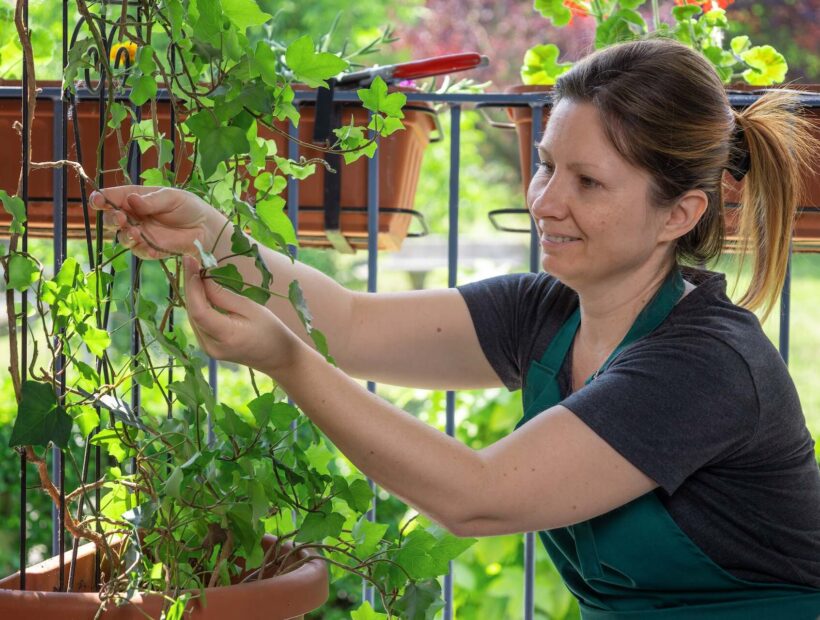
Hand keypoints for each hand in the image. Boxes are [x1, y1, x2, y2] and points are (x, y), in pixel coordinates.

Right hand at [91, 186, 227, 259]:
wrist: (206, 228)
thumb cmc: (188, 207)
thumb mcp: (171, 198)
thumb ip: (151, 201)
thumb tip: (131, 200)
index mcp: (135, 199)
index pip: (112, 198)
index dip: (101, 199)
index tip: (98, 201)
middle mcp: (134, 216)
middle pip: (110, 219)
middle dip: (110, 218)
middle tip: (121, 218)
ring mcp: (141, 234)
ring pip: (121, 237)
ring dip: (125, 235)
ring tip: (136, 232)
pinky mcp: (150, 249)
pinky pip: (139, 251)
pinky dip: (141, 248)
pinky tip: (148, 245)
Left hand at [182, 256, 297, 373]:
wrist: (279, 358)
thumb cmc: (271, 330)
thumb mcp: (251, 308)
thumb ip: (223, 295)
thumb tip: (201, 279)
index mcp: (226, 336)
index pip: (199, 310)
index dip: (192, 285)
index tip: (190, 261)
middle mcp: (211, 346)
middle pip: (193, 312)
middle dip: (191, 286)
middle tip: (192, 261)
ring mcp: (208, 349)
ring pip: (193, 317)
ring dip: (193, 294)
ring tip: (195, 271)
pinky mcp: (208, 348)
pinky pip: (198, 323)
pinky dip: (198, 305)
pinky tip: (201, 291)